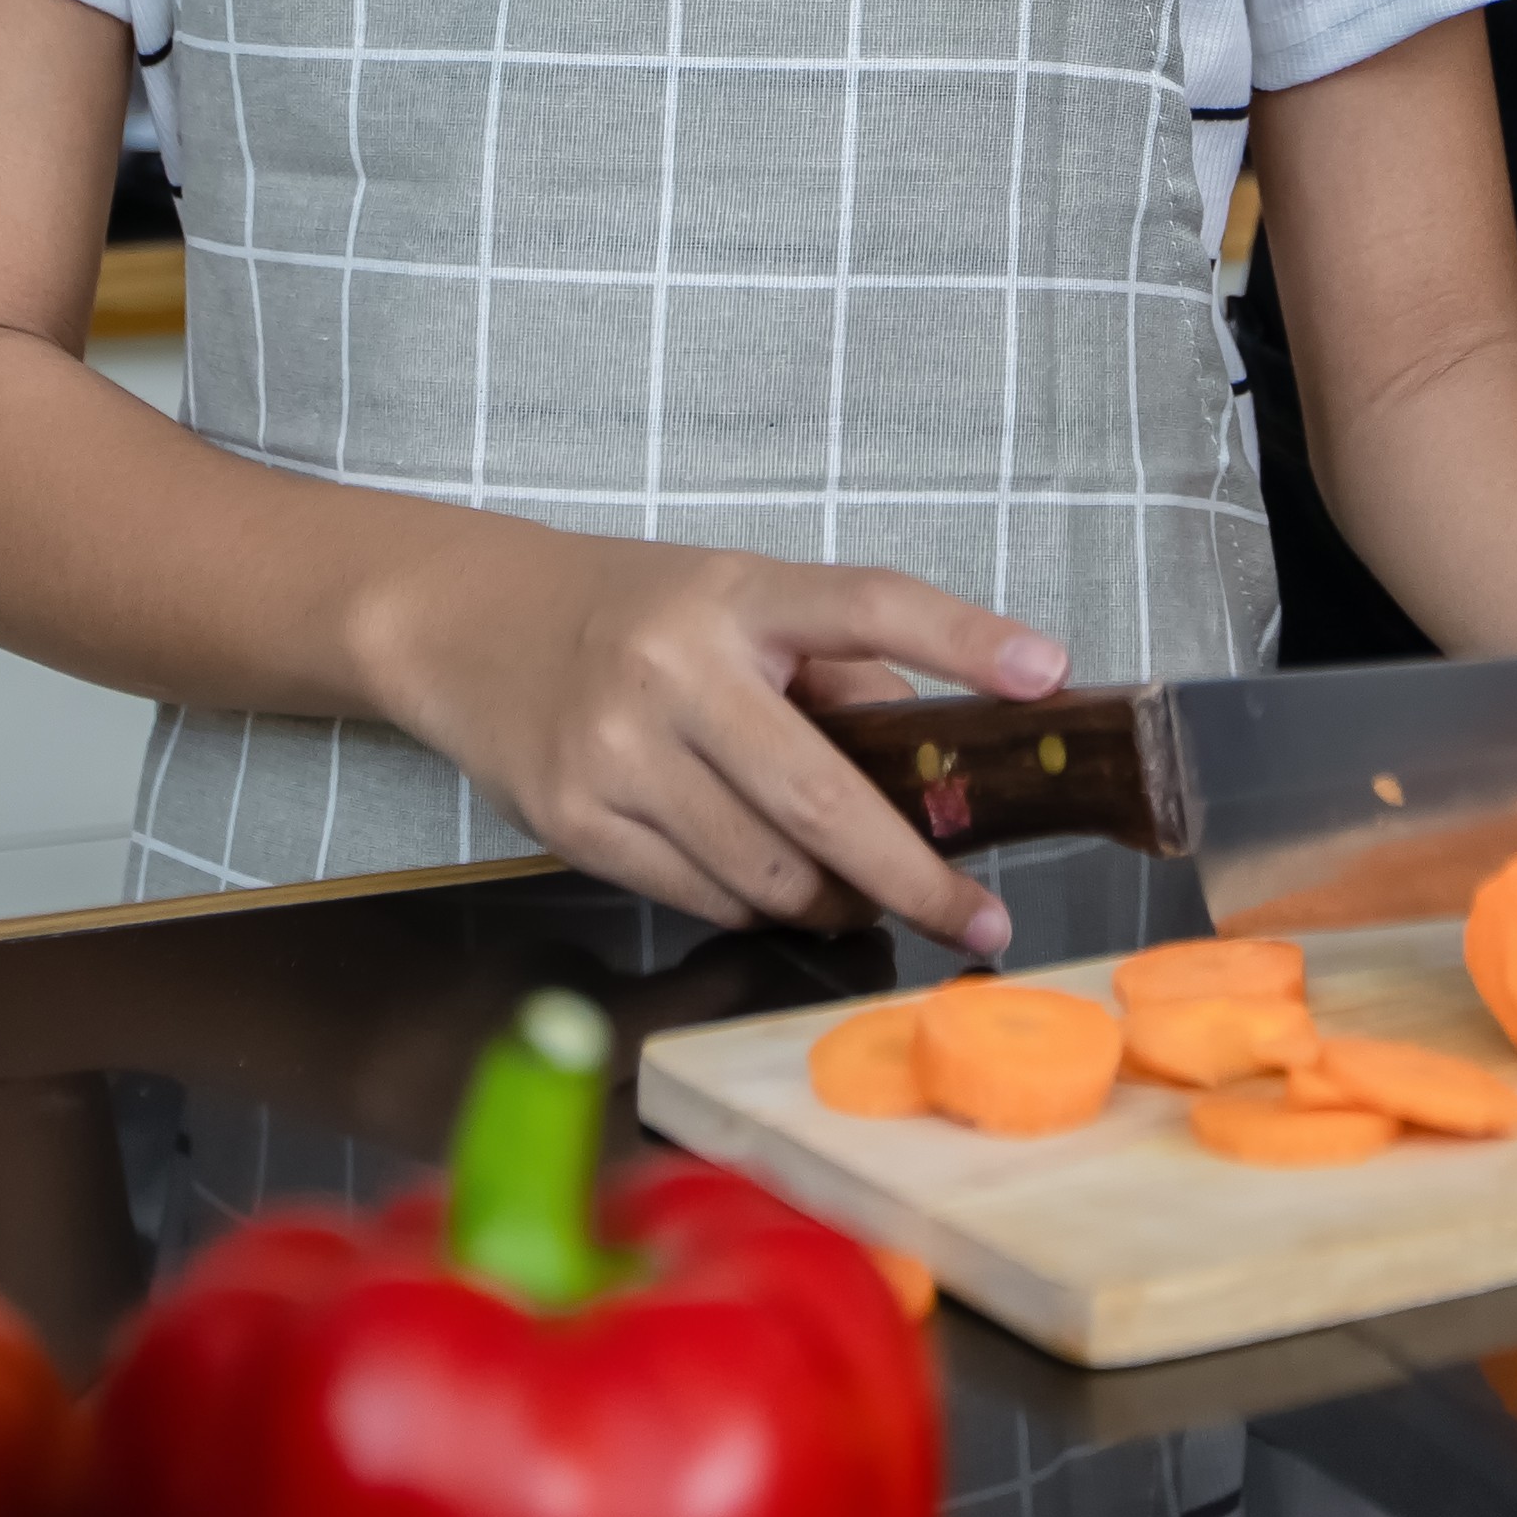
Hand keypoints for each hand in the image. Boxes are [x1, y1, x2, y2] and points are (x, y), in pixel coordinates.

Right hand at [376, 532, 1062, 953]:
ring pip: (763, 872)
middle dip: (914, 875)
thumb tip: (937, 759)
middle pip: (822, 796)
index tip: (1048, 674)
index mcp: (737, 596)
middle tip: (978, 920)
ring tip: (867, 901)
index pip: (869, 604)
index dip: (964, 638)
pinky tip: (773, 892)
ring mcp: (618, 751)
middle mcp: (676, 669)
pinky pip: (698, 897)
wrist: (468, 625)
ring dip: (833, 902)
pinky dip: (752, 907)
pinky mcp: (575, 820)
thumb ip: (837, 670)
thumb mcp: (739, 601)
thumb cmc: (632, 614)